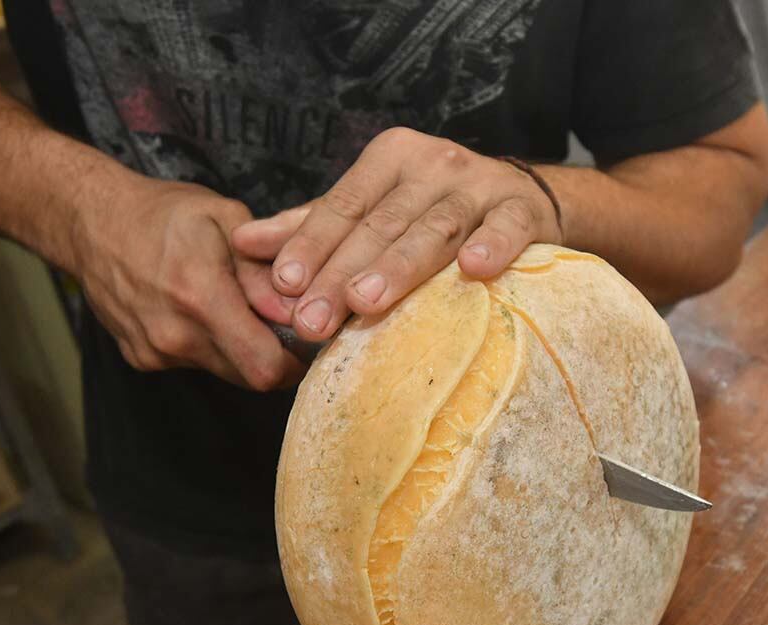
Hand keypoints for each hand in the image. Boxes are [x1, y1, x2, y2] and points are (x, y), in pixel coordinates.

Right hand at [71, 174, 304, 389]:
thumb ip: (262, 272)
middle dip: (273, 356)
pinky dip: (209, 345)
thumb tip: (294, 313)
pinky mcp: (142, 358)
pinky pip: (194, 363)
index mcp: (200, 296)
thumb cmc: (164, 213)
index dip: (295, 360)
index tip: (306, 337)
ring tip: (234, 308)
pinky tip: (198, 311)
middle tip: (277, 323)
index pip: (265, 367)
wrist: (91, 221)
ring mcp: (155, 351)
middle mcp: (174, 334)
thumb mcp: (224, 219)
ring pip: (224, 371)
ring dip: (240, 350)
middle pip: (249, 377)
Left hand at [231, 127, 563, 341]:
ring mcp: (480, 185)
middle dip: (343, 274)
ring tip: (366, 302)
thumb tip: (242, 242)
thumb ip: (313, 225)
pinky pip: (506, 228)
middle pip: (380, 225)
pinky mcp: (523, 210)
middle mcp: (433, 163)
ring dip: (400, 266)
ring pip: (434, 228)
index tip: (285, 287)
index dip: (311, 246)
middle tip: (313, 322)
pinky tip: (473, 269)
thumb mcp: (373, 208)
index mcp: (389, 159)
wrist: (525, 199)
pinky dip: (492, 246)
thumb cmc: (434, 210)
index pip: (342, 207)